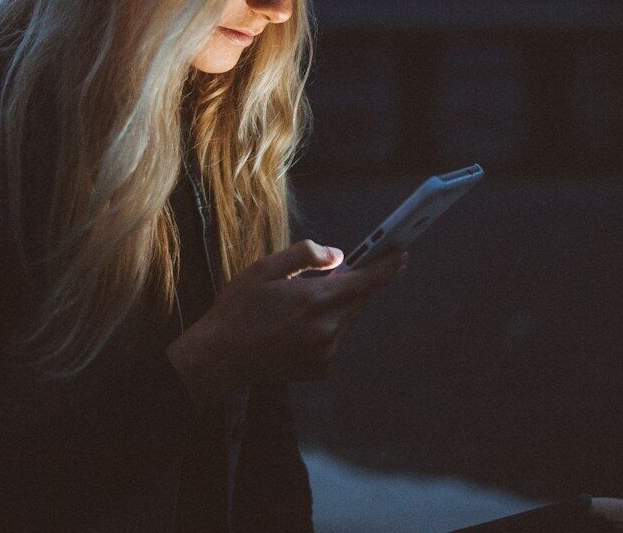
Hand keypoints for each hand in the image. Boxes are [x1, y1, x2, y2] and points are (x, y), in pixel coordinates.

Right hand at [165, 238, 404, 404]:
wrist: (220, 358)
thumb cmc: (238, 309)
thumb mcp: (264, 268)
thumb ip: (305, 256)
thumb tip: (338, 256)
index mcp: (316, 299)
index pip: (367, 281)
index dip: (388, 266)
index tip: (402, 254)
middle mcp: (327, 328)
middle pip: (359, 300)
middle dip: (357, 284)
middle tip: (344, 271)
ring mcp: (325, 352)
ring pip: (346, 320)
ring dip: (337, 307)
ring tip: (301, 304)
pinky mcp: (320, 368)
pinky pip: (333, 340)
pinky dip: (324, 329)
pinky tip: (294, 328)